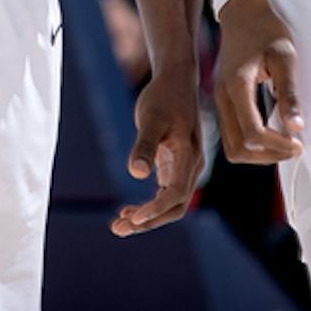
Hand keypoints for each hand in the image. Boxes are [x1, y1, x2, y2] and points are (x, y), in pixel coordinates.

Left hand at [113, 66, 202, 235]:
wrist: (175, 81)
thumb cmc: (163, 97)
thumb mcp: (150, 118)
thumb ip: (144, 145)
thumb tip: (136, 173)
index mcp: (189, 158)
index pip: (175, 195)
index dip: (155, 211)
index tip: (133, 219)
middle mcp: (191, 167)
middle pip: (175, 207)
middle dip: (149, 222)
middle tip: (118, 230)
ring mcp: (185, 167)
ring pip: (170, 203)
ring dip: (148, 218)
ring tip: (119, 226)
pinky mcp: (175, 165)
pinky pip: (165, 193)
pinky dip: (150, 205)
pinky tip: (130, 211)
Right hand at [212, 0, 304, 163]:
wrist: (243, 13)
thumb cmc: (266, 31)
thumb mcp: (285, 57)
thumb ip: (289, 93)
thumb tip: (296, 128)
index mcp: (237, 87)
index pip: (252, 134)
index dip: (277, 146)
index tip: (299, 142)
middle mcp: (223, 97)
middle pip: (238, 149)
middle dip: (268, 155)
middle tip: (294, 146)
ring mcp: (220, 100)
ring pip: (232, 147)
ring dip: (259, 153)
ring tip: (285, 142)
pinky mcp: (224, 100)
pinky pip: (233, 135)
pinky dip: (252, 142)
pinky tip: (273, 131)